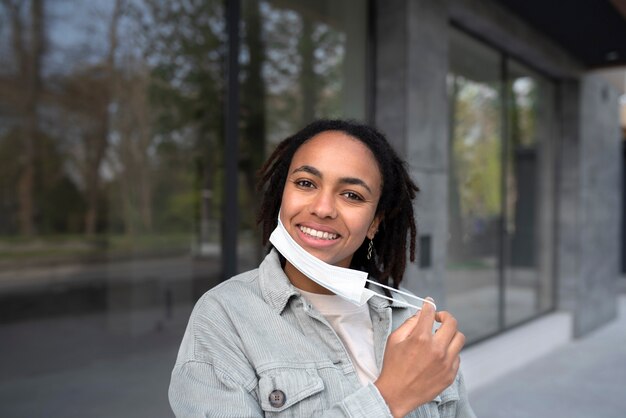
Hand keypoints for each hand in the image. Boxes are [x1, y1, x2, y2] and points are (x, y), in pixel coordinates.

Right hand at [374, 300, 464, 417]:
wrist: (396, 394)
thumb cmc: (393, 367)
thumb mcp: (394, 340)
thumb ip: (409, 323)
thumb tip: (421, 313)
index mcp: (420, 339)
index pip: (430, 312)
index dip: (429, 304)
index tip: (429, 303)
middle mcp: (436, 349)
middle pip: (451, 322)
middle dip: (444, 316)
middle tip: (439, 319)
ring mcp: (446, 363)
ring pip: (459, 338)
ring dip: (450, 334)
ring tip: (441, 337)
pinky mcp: (450, 374)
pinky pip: (457, 356)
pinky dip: (450, 351)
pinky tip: (440, 354)